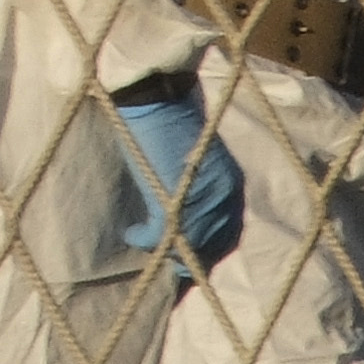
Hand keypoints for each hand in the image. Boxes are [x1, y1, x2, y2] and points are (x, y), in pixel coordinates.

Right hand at [110, 78, 248, 277]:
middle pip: (211, 246)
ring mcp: (202, 200)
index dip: (208, 252)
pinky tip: (131, 233)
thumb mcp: (196, 161)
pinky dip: (143, 239)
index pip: (229, 234)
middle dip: (187, 260)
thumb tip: (188, 219)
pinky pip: (159, 237)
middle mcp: (225, 196)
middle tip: (165, 265)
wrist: (159, 98)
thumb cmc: (172, 122)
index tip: (190, 261)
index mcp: (232, 185)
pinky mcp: (174, 200)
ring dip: (162, 250)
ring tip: (142, 240)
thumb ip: (200, 189)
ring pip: (185, 247)